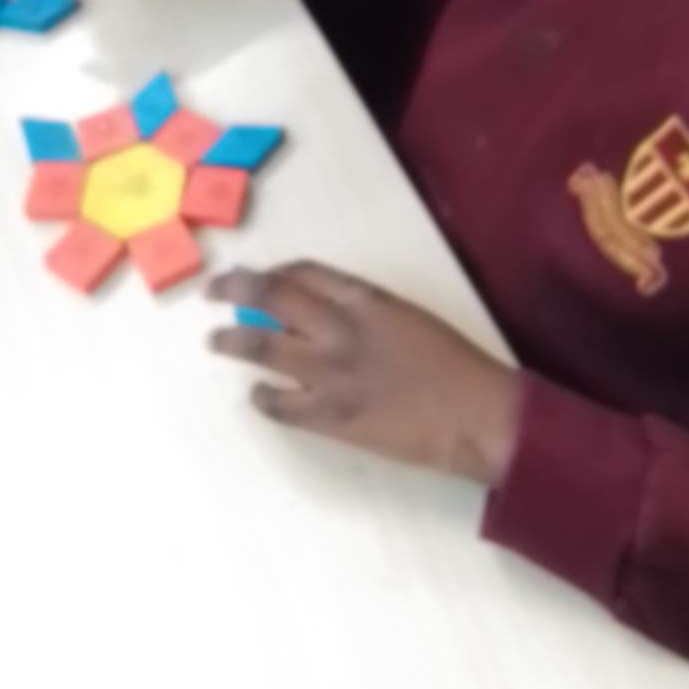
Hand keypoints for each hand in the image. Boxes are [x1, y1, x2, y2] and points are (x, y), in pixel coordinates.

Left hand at [208, 262, 520, 484]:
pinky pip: (278, 404)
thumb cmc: (452, 363)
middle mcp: (338, 328)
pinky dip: (262, 397)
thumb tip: (318, 312)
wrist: (475, 414)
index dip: (272, 272)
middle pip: (269, 298)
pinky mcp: (328, 417)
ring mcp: (329, 374)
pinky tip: (258, 394)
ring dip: (232, 341)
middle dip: (233, 290)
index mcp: (364, 299)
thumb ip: (362, 310)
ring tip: (216, 340)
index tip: (257, 276)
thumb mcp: (406, 316)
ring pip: (260, 348)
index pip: (302, 273)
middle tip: (213, 292)